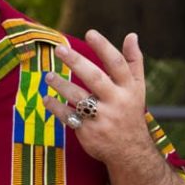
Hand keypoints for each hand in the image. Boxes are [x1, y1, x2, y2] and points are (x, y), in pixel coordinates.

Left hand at [43, 30, 153, 166]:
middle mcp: (116, 102)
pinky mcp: (89, 132)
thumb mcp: (138, 88)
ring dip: (61, 85)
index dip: (104, 47)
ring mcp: (102, 118)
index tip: (89, 33)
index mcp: (128, 88)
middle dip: (76, 62)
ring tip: (48, 76)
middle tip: (59, 49)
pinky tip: (46, 99)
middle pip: (95, 78)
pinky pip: (68, 117)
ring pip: (79, 98)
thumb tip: (132, 35)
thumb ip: (134, 62)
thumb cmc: (130, 112)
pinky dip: (56, 108)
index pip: (117, 64)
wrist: (131, 152)